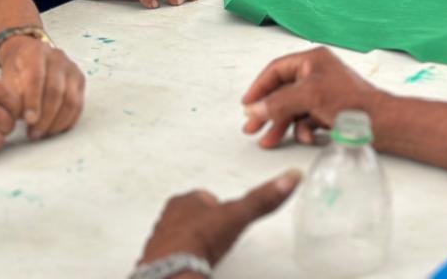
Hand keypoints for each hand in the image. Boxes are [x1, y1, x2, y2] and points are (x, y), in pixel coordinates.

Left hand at [0, 37, 85, 140]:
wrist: (28, 54)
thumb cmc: (16, 69)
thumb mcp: (7, 77)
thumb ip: (12, 96)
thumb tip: (20, 117)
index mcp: (35, 52)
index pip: (37, 78)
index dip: (33, 101)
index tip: (28, 120)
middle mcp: (57, 57)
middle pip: (55, 91)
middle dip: (45, 117)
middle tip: (33, 134)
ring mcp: (71, 68)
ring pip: (70, 99)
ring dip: (57, 122)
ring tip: (43, 134)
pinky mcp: (79, 79)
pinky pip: (78, 104)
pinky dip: (68, 121)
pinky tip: (55, 130)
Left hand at [139, 171, 301, 266]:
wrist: (175, 269)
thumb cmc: (201, 239)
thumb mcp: (238, 214)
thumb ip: (263, 199)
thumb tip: (289, 178)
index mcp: (186, 201)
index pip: (204, 198)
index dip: (217, 207)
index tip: (226, 215)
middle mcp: (169, 217)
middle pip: (189, 217)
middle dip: (202, 225)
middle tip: (215, 236)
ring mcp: (161, 239)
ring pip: (178, 236)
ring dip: (190, 243)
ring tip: (205, 254)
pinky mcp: (157, 261)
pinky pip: (170, 257)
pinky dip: (181, 260)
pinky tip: (192, 267)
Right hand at [242, 47, 386, 148]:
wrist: (382, 123)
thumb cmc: (352, 102)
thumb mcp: (309, 97)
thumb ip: (278, 102)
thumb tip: (254, 109)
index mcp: (313, 60)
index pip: (276, 70)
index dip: (259, 87)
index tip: (247, 105)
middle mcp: (317, 73)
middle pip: (282, 91)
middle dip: (267, 110)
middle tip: (251, 128)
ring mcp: (324, 93)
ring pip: (293, 108)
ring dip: (281, 124)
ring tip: (268, 141)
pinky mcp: (330, 111)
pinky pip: (307, 119)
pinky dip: (303, 129)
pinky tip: (305, 138)